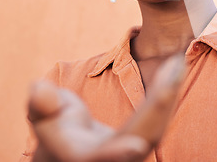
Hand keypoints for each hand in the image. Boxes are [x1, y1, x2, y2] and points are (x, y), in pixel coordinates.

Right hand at [28, 54, 184, 161]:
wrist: (69, 149)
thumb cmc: (54, 130)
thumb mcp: (42, 116)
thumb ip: (41, 104)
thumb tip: (40, 90)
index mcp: (82, 158)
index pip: (98, 158)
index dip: (115, 154)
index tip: (136, 147)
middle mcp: (110, 160)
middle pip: (141, 138)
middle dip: (158, 106)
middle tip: (173, 70)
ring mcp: (129, 153)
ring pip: (155, 130)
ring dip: (168, 96)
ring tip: (176, 64)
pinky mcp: (142, 141)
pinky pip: (159, 121)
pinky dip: (167, 97)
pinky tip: (173, 72)